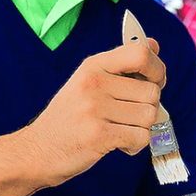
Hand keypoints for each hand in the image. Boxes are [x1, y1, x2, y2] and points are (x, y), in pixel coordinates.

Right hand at [23, 41, 166, 186]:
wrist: (37, 150)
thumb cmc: (68, 118)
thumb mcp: (89, 82)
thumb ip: (122, 65)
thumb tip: (154, 44)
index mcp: (93, 65)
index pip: (140, 53)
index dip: (157, 69)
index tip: (154, 82)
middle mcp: (94, 82)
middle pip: (152, 91)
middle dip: (149, 107)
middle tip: (129, 116)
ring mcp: (95, 108)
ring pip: (149, 116)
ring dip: (141, 128)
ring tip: (119, 130)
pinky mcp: (99, 135)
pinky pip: (141, 137)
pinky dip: (134, 145)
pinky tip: (118, 144)